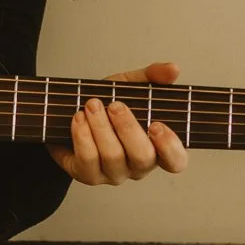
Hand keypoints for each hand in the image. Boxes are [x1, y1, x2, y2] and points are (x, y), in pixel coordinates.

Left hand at [48, 60, 188, 186]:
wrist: (69, 116)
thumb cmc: (107, 107)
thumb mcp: (131, 87)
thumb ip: (153, 77)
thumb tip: (173, 69)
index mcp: (156, 148)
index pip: (175, 161)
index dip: (170, 147)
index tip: (156, 125)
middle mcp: (138, 166)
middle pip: (142, 158)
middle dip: (128, 128)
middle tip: (115, 105)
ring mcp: (114, 174)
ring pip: (112, 157)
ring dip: (101, 127)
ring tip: (92, 105)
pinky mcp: (88, 175)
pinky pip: (87, 160)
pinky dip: (82, 135)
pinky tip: (79, 118)